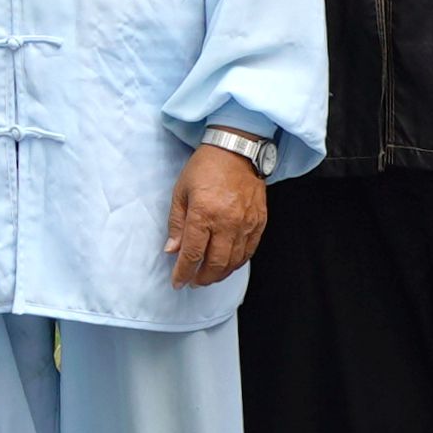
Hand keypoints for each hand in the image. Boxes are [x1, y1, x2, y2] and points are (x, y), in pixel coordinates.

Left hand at [163, 139, 271, 293]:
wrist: (237, 149)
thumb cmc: (205, 167)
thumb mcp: (181, 191)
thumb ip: (177, 223)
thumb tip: (172, 250)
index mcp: (203, 213)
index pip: (192, 254)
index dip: (183, 272)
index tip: (178, 282)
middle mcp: (227, 222)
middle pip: (215, 263)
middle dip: (202, 278)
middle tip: (194, 282)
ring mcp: (246, 223)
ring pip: (234, 261)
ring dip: (220, 274)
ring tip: (208, 276)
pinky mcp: (259, 221)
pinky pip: (249, 251)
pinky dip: (237, 262)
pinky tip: (228, 264)